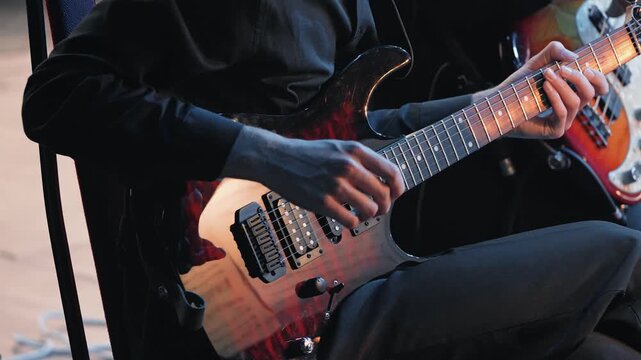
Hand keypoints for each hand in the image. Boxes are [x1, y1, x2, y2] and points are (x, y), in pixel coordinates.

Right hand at [221, 126, 404, 227]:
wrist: (276, 159)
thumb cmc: (309, 155)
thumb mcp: (338, 147)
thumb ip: (360, 161)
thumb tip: (386, 181)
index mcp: (355, 151)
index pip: (391, 172)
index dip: (398, 188)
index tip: (394, 195)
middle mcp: (348, 167)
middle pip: (384, 195)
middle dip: (385, 206)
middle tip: (378, 209)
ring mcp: (335, 185)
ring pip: (370, 210)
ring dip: (369, 216)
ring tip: (361, 213)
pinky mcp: (322, 202)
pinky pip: (351, 220)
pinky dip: (352, 223)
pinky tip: (345, 217)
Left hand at [475, 41, 608, 138]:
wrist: (499, 103)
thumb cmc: (520, 85)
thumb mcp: (538, 62)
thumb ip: (554, 52)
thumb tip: (574, 57)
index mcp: (573, 93)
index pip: (598, 88)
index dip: (599, 78)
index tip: (587, 66)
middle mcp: (571, 108)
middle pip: (591, 93)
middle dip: (579, 78)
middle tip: (562, 68)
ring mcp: (564, 121)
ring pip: (576, 102)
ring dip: (563, 85)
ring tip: (547, 75)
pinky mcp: (554, 130)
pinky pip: (563, 113)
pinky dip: (555, 97)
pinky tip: (545, 87)